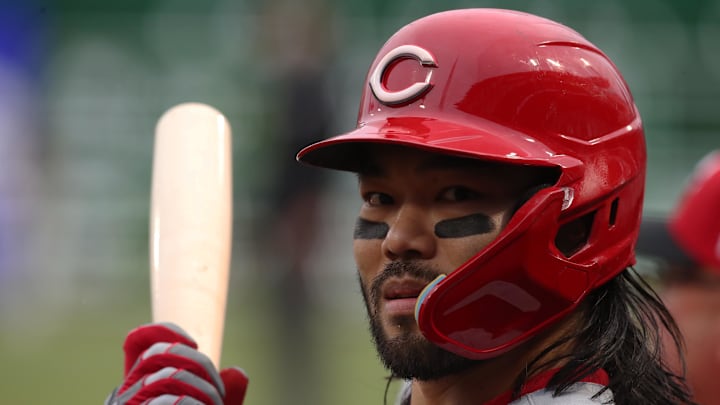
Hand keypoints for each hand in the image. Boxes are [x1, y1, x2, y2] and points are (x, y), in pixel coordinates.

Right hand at [105, 323, 247, 404]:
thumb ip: (224, 398)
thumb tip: (238, 371)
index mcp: (139, 389)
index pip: (139, 343)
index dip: (165, 332)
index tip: (194, 344)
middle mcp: (126, 398)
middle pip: (160, 353)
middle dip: (199, 364)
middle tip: (217, 390)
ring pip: (167, 376)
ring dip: (203, 390)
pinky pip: (172, 402)